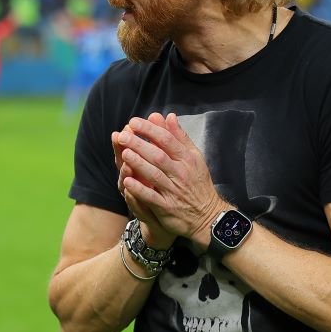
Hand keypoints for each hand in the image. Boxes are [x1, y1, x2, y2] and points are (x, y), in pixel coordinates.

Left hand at [117, 113, 228, 246]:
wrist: (207, 215)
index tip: (133, 122)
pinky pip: (151, 197)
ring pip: (154, 175)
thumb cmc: (197, 183)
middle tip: (123, 135)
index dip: (150, 130)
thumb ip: (179, 137)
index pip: (167, 140)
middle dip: (139, 144)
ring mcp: (174, 191)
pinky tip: (127, 181)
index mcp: (187, 159)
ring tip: (124, 153)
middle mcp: (181, 173)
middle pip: (158, 155)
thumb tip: (168, 116)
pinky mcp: (167, 207)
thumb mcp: (194, 158)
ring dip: (138, 163)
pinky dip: (139, 189)